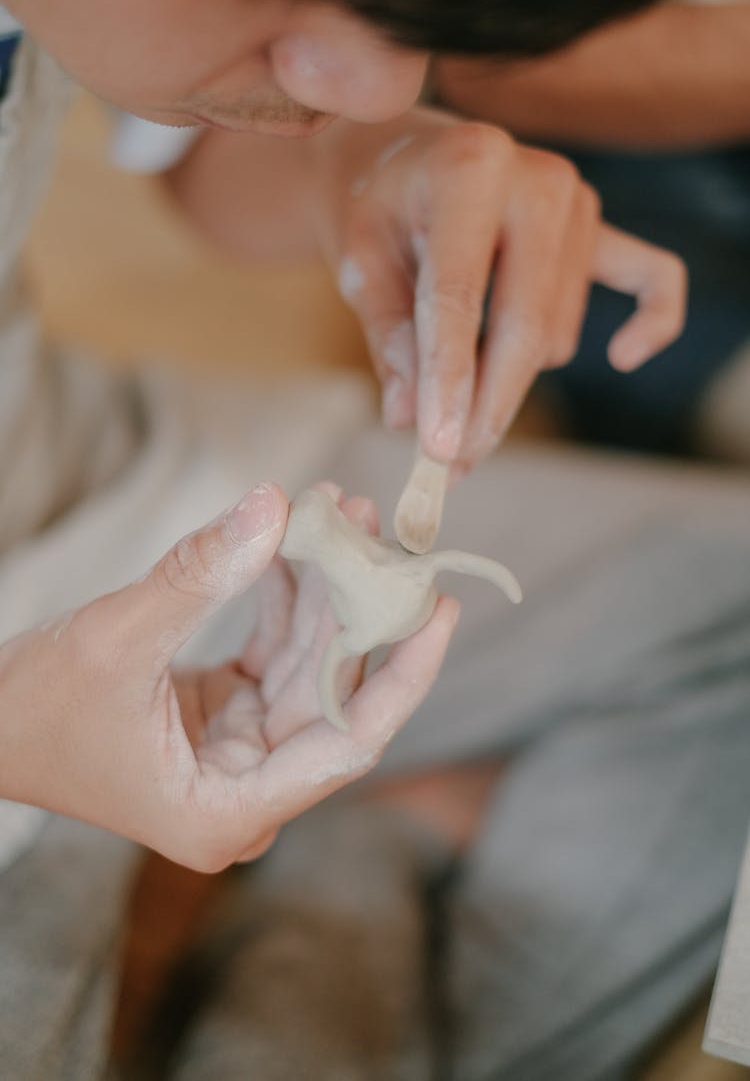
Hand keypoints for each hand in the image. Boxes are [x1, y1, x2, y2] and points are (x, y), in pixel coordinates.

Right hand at [0, 484, 457, 870]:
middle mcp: (247, 791)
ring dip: (323, 590)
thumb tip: (277, 505)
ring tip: (338, 512)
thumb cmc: (33, 708)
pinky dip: (286, 600)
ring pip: (307, 666)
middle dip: (358, 608)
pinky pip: (274, 654)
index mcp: (231, 810)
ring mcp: (239, 754)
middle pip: (334, 694)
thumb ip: (201, 575)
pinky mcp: (225, 718)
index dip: (404, 673)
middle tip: (381, 532)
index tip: (439, 607)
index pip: (351, 741)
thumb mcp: (116, 638)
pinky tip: (296, 541)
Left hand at [313, 107, 685, 471]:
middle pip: (526, 325)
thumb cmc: (375, 211)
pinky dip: (651, 321)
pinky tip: (624, 356)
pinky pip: (651, 280)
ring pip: (555, 330)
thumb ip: (388, 337)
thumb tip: (409, 419)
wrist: (403, 162)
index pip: (460, 297)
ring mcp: (579, 203)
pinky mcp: (601, 229)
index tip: (437, 450)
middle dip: (489, 405)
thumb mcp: (359, 265)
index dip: (449, 383)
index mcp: (467, 170)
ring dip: (507, 374)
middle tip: (451, 467)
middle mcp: (537, 180)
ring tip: (453, 384)